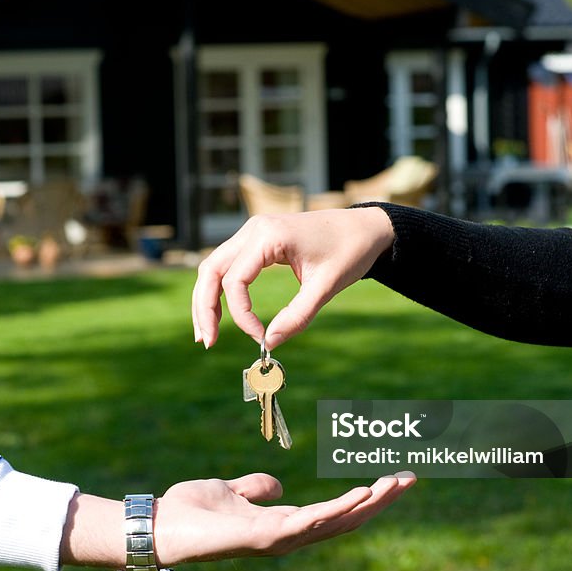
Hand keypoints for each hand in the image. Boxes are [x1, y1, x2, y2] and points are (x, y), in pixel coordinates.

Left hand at [154, 472, 414, 564]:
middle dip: (378, 501)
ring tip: (393, 484)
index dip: (363, 498)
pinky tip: (357, 497)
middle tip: (409, 479)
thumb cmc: (191, 511)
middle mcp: (287, 535)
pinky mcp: (263, 537)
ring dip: (365, 504)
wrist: (160, 525)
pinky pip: (306, 523)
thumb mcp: (230, 490)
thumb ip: (254, 488)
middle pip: (344, 518)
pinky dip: (334, 510)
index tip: (391, 480)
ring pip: (333, 522)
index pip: (333, 511)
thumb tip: (277, 486)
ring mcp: (278, 539)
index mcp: (283, 523)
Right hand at [192, 207, 394, 349]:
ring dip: (206, 301)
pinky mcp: (256, 241)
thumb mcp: (326, 287)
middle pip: (211, 271)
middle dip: (205, 308)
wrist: (365, 227)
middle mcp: (253, 230)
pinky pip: (227, 266)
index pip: (235, 280)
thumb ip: (297, 316)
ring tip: (206, 334)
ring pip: (213, 268)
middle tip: (208, 342)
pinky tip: (219, 314)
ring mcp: (252, 233)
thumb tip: (269, 343)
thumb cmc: (349, 252)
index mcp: (268, 235)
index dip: (241, 314)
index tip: (260, 337)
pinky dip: (219, 290)